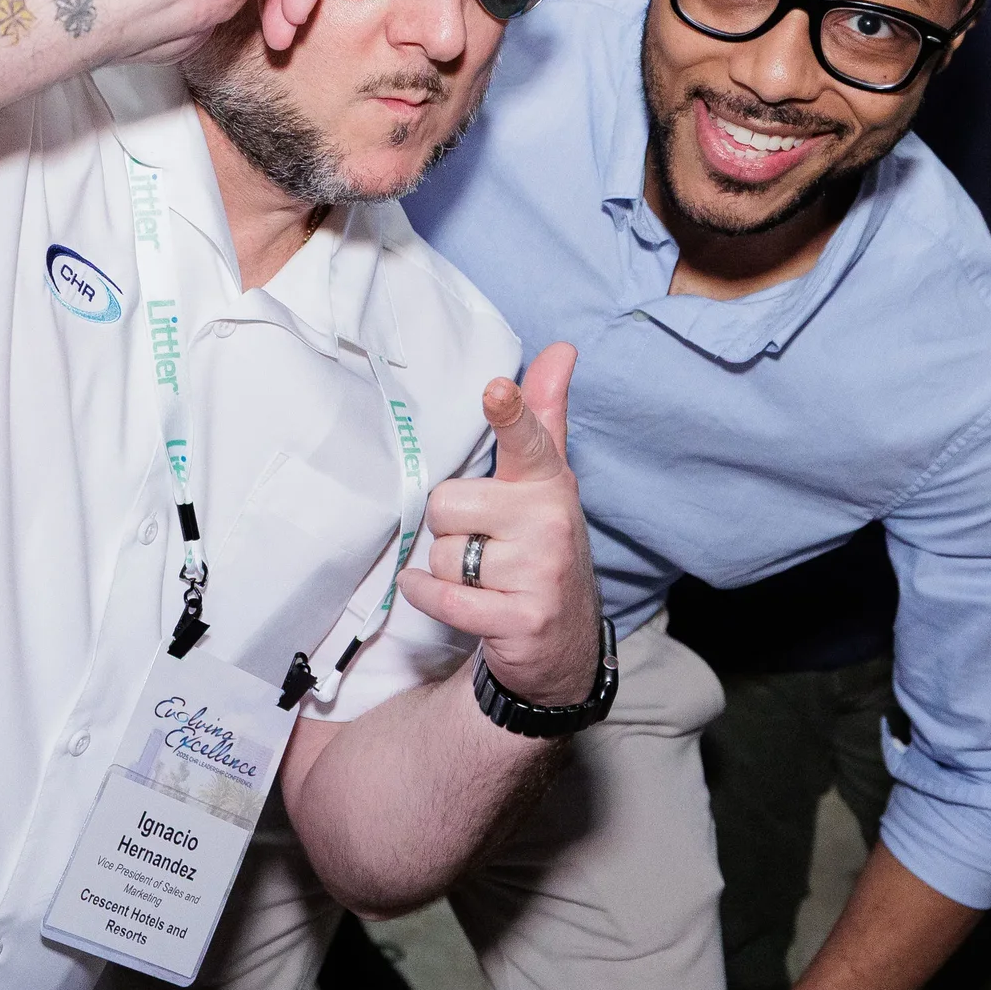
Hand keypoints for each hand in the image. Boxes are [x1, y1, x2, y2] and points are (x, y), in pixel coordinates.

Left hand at [398, 344, 600, 709]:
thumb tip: (560, 349)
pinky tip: (439, 594)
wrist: (563, 640)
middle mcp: (549, 521)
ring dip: (445, 570)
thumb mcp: (546, 482)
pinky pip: (443, 596)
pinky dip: (426, 595)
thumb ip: (542, 416)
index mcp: (547, 481)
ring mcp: (539, 571)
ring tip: (480, 576)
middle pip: (447, 503)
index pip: (529, 438)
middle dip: (448, 527)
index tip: (496, 391)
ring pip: (443, 554)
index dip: (509, 413)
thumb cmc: (541, 546)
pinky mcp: (521, 617)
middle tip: (480, 542)